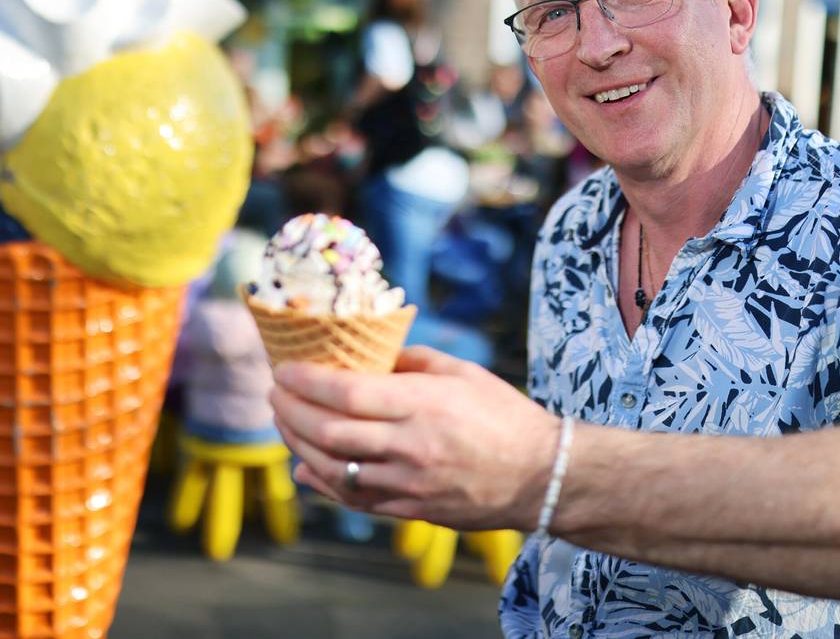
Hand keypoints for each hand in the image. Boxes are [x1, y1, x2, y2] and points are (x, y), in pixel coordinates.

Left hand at [270, 346, 559, 530]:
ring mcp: (409, 483)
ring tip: (285, 422)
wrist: (539, 474)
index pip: (348, 392)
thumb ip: (413, 361)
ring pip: (334, 468)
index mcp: (423, 404)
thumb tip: (370, 354)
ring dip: (299, 444)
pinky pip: (355, 499)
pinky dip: (322, 484)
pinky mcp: (411, 510)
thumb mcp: (463, 372)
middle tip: (275, 393)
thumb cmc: (503, 414)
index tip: (284, 369)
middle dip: (292, 411)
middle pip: (331, 431)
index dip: (308, 381)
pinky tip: (304, 467)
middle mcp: (410, 445)